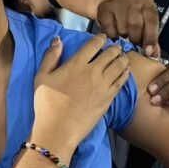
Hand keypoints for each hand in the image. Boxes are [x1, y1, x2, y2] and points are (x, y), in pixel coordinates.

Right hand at [32, 34, 130, 156]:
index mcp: (76, 63)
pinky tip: (126, 71)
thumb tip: (58, 39)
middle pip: (110, 53)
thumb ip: (51, 56)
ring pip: (119, 66)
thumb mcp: (42, 76)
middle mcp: (93, 71)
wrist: (58, 129)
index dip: (100, 38)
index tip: (103, 37)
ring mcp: (103, 85)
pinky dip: (125, 74)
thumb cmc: (47, 103)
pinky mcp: (109, 98)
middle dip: (114, 48)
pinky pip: (121, 82)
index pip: (93, 44)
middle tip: (116, 47)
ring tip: (123, 57)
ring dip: (122, 59)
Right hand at [95, 0, 160, 58]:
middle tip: (134, 41)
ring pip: (122, 28)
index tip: (148, 52)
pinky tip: (115, 32)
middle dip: (135, 38)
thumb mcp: (146, 24)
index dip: (151, 38)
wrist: (116, 5)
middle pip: (135, 25)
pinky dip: (112, 35)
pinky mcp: (104, 8)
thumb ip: (151, 39)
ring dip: (123, 37)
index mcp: (147, 1)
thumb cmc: (135, 17)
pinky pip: (109, 29)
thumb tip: (153, 55)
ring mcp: (117, 2)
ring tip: (125, 35)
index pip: (151, 20)